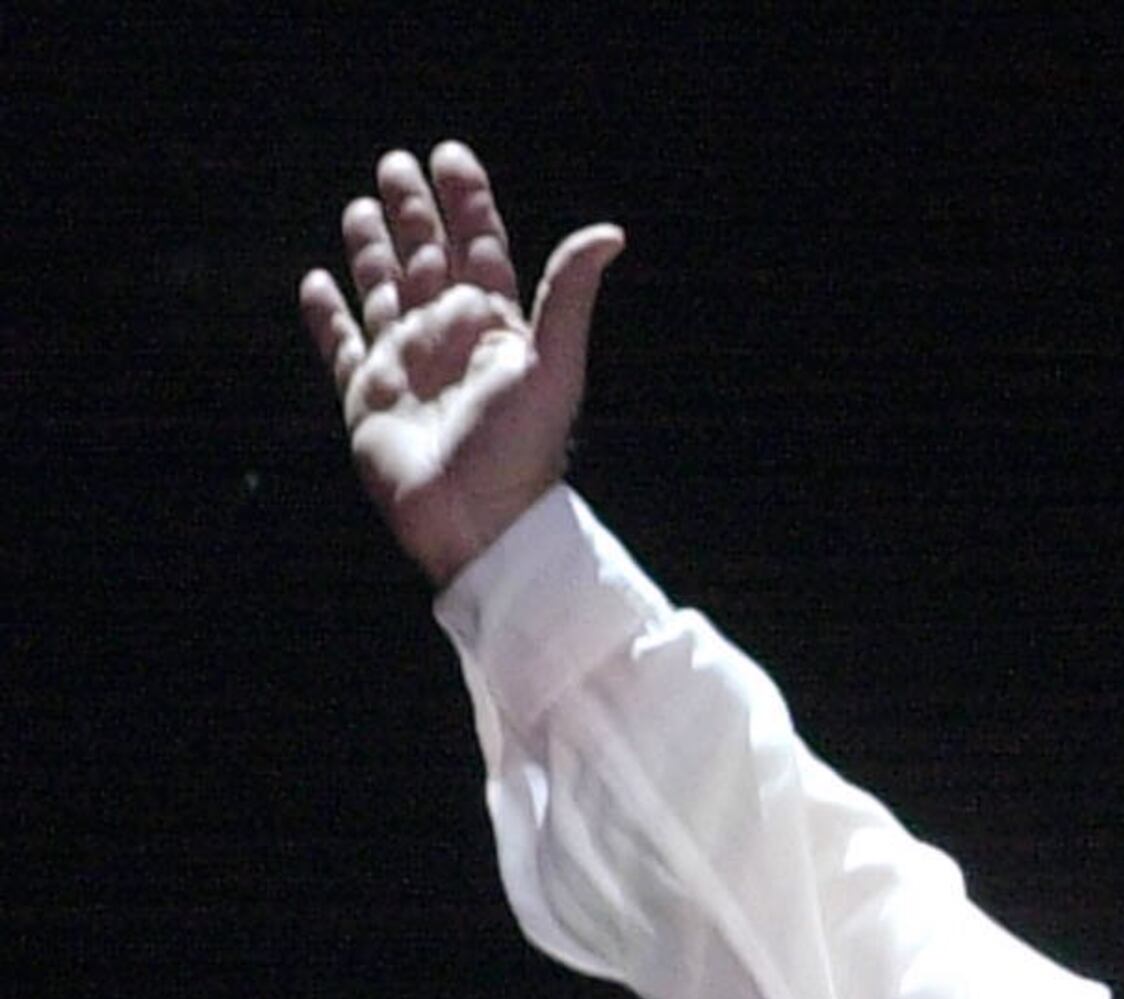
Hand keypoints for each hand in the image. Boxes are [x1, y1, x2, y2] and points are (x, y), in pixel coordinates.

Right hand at [300, 143, 621, 585]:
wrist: (476, 525)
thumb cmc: (521, 453)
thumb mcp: (553, 367)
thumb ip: (569, 295)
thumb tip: (612, 233)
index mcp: (492, 329)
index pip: (478, 246)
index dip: (465, 201)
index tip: (450, 154)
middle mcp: (447, 339)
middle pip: (425, 257)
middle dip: (413, 211)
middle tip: (396, 161)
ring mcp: (404, 365)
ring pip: (382, 290)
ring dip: (371, 249)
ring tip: (362, 206)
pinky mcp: (364, 396)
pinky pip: (338, 344)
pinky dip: (325, 313)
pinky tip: (316, 282)